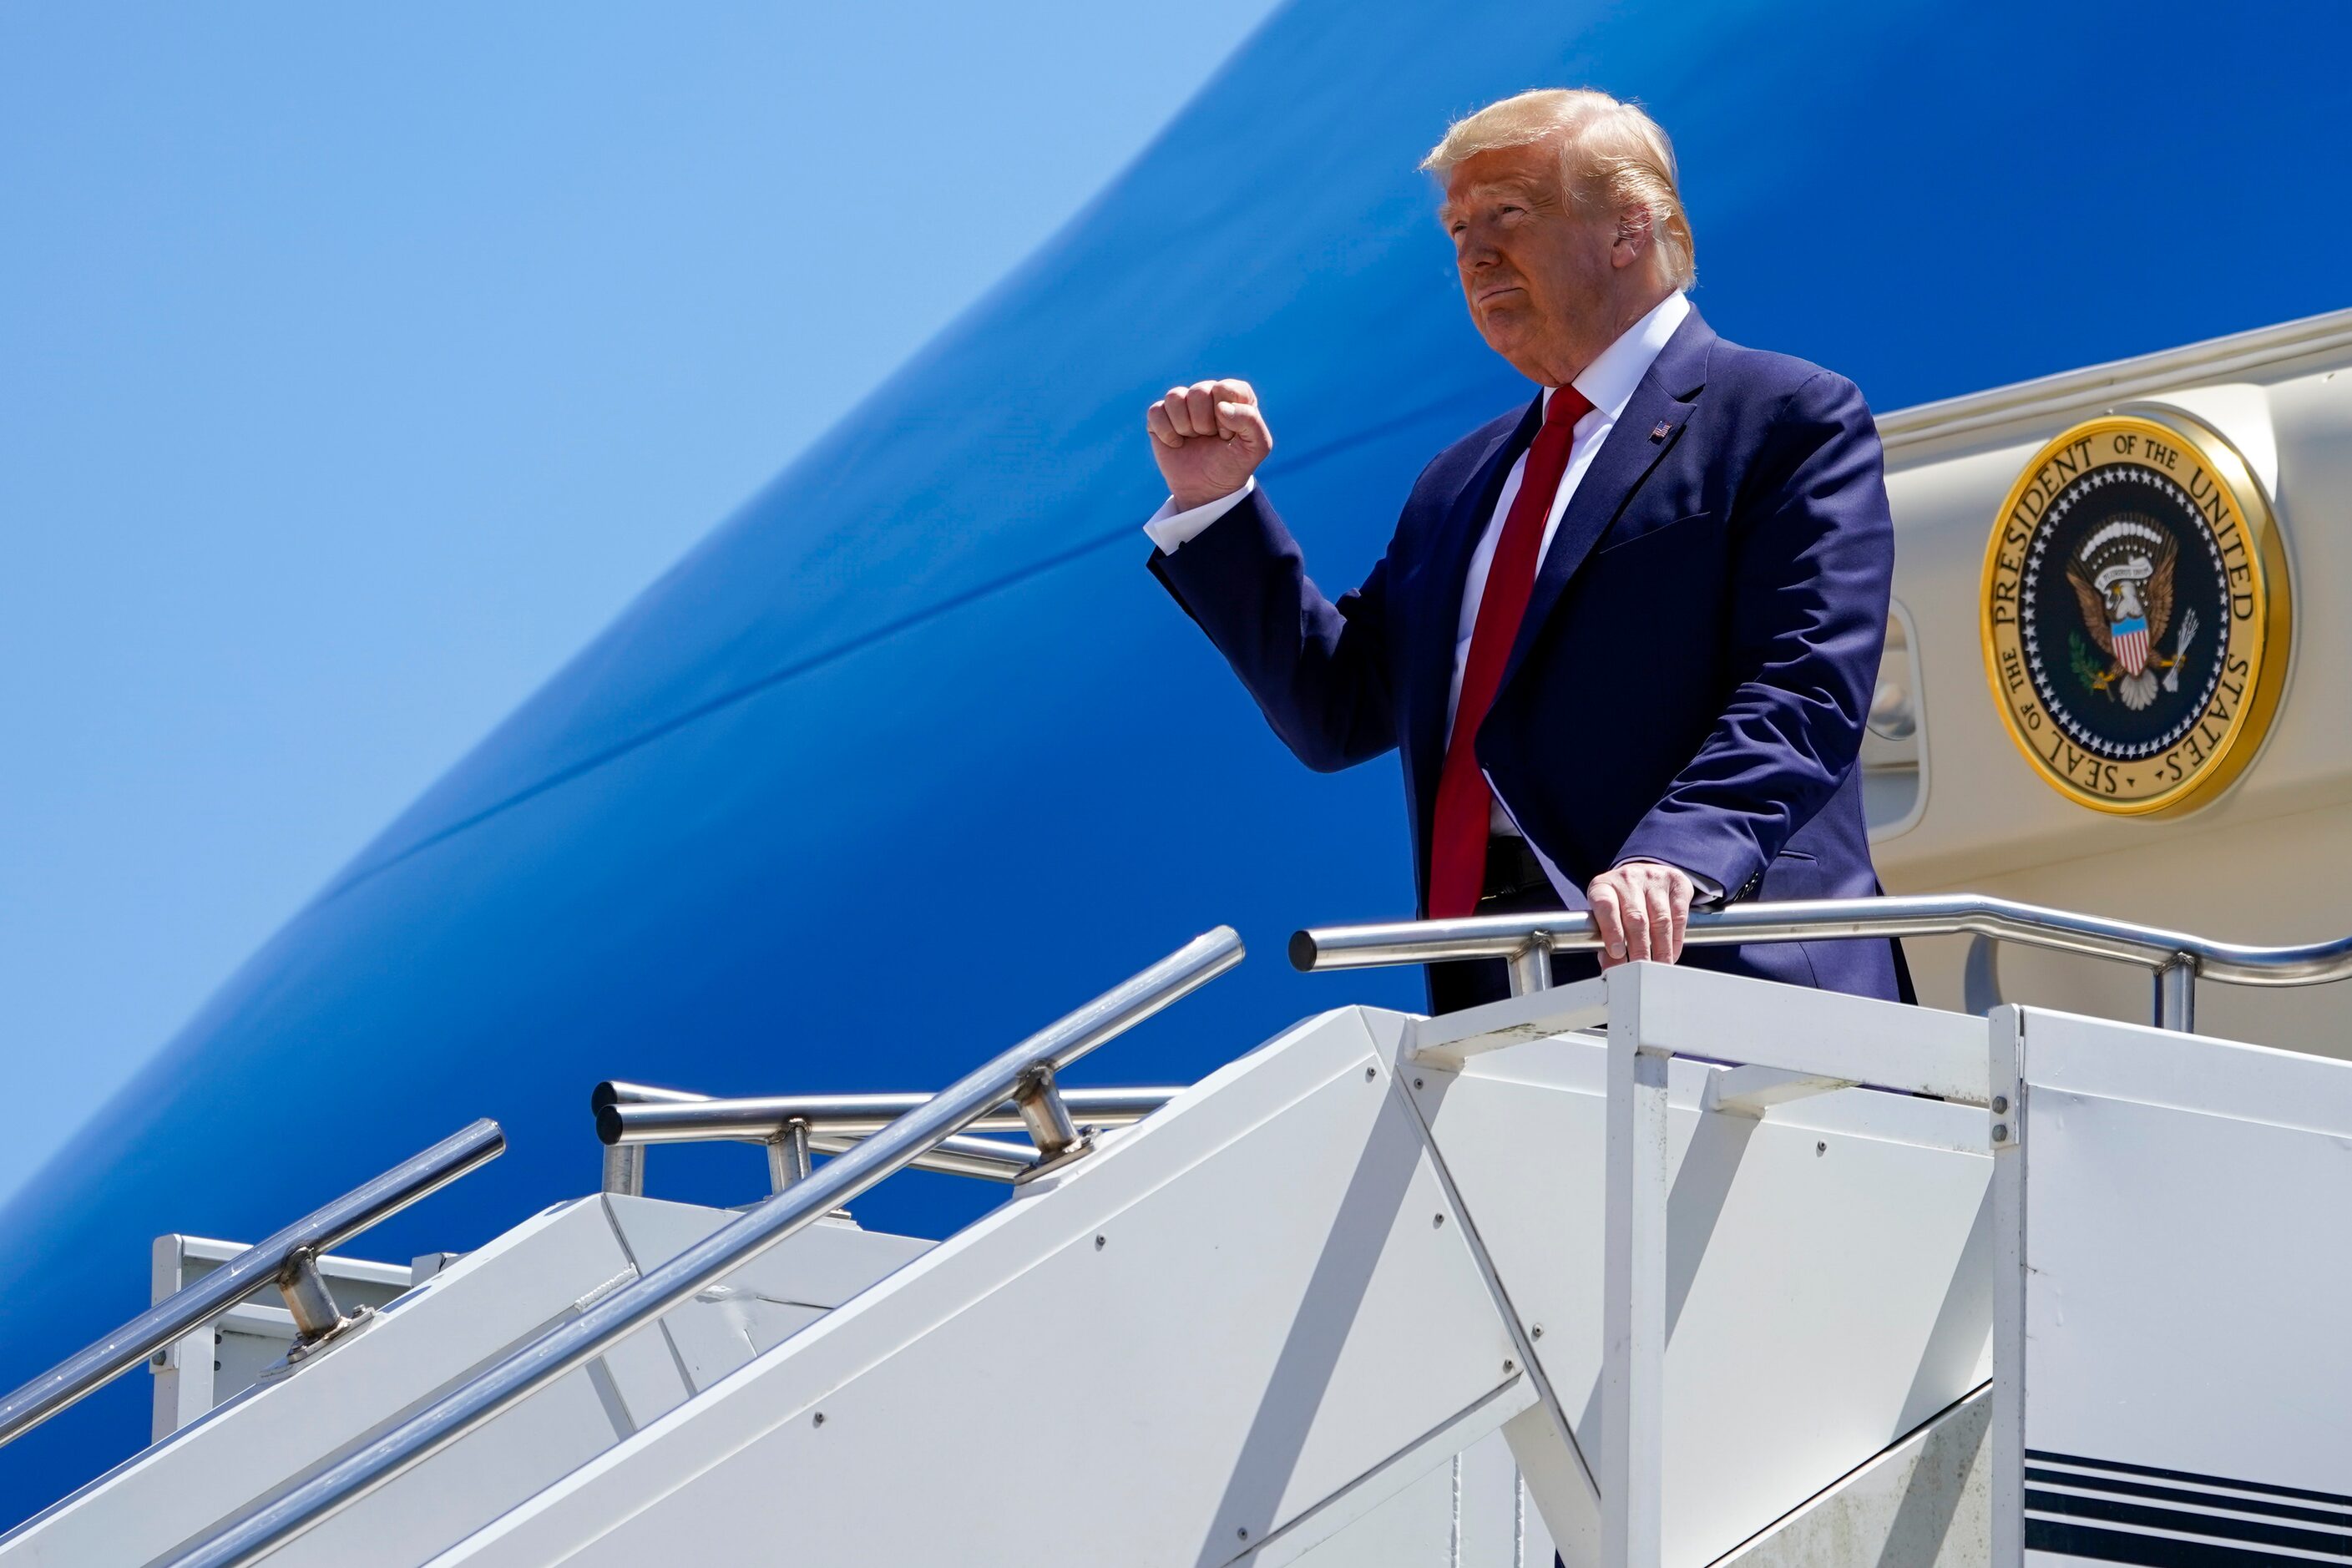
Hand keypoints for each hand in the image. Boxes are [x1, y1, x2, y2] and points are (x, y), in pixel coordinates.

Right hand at [1147, 379, 1272, 510]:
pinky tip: (1176, 443)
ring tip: (1193, 438)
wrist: (1207, 490)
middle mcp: (1208, 393)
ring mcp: (1183, 403)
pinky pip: (1155, 412)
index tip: (1228, 435)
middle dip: (1204, 423)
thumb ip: (1251, 421)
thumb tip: (1221, 408)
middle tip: (1209, 438)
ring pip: (1174, 397)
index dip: (1225, 416)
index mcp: (1234, 395)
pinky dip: (1166, 433)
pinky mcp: (1160, 416)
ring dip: (1184, 426)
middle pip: (1198, 392)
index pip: (1224, 388)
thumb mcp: (1256, 447)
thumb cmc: (1233, 465)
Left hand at [1589, 860, 1693, 968]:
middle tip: (1640, 970)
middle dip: (1639, 949)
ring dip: (1661, 949)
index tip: (1617, 954)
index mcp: (1603, 885)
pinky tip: (1672, 954)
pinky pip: (1679, 917)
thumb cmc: (1620, 900)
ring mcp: (1653, 878)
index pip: (1606, 906)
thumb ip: (1605, 940)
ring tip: (1659, 967)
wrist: (1644, 872)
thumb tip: (1611, 969)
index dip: (1612, 931)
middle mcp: (1628, 878)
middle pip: (1636, 917)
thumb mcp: (1606, 914)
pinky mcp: (1676, 883)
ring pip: (1660, 919)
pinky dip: (1676, 941)